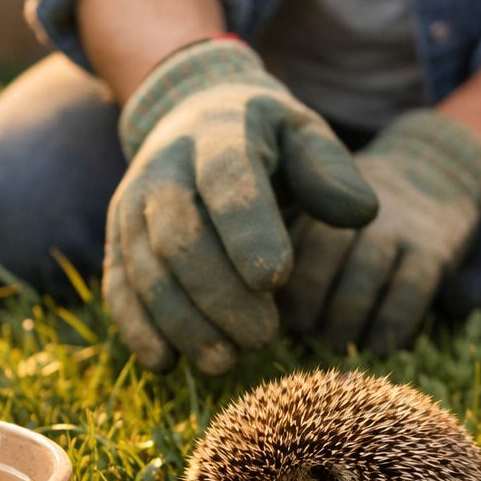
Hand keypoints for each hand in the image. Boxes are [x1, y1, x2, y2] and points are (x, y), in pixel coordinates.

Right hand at [105, 39, 377, 373]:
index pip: (227, 179)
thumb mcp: (305, 136)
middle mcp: (164, 167)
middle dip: (218, 294)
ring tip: (226, 361)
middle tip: (264, 338)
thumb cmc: (268, 141)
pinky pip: (119, 286)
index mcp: (219, 133)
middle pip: (179, 235)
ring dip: (182, 321)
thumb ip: (331, 171)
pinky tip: (168, 363)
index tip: (275, 281)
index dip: (247, 231)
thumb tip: (361, 213)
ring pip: (146, 268)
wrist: (195, 117)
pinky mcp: (118, 239)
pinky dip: (138, 328)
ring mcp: (133, 205)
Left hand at [278, 111, 480, 350]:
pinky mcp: (435, 249)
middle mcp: (356, 205)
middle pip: (324, 250)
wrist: (437, 170)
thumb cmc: (354, 209)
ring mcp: (400, 225)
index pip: (287, 237)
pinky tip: (377, 346)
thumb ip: (282, 239)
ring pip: (364, 275)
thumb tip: (256, 305)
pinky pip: (410, 291)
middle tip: (302, 328)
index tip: (268, 309)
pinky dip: (389, 326)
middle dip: (306, 299)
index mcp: (318, 193)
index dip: (273, 279)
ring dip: (344, 320)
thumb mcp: (315, 202)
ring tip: (334, 342)